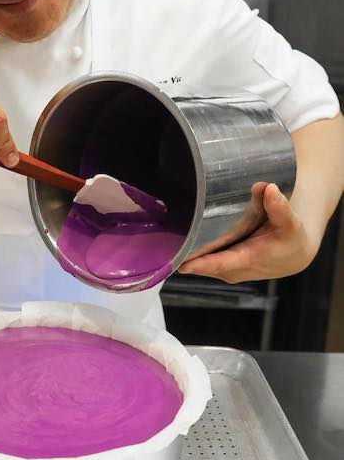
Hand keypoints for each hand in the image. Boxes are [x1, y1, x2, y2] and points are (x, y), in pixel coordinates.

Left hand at [177, 183, 318, 282]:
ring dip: (186, 253)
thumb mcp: (290, 222)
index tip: (182, 264)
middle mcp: (234, 269)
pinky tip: (181, 237)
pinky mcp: (222, 267)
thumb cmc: (290, 238)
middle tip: (165, 240)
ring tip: (168, 235)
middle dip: (186, 254)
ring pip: (200, 263)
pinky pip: (202, 261)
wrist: (293, 254)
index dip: (201, 264)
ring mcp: (226, 270)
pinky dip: (192, 252)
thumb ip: (278, 207)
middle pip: (203, 264)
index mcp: (249, 259)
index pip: (221, 264)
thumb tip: (268, 188)